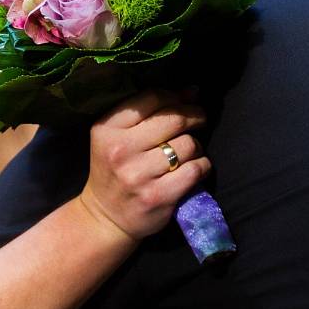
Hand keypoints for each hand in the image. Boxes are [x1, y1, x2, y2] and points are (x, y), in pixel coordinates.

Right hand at [77, 90, 211, 242]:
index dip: (176, 96)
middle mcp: (120, 150)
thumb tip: (192, 91)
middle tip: (199, 119)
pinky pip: (195, 170)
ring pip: (188, 144)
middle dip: (195, 115)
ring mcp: (139, 175)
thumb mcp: (117, 137)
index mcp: (106, 129)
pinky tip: (196, 168)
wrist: (105, 217)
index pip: (152, 98)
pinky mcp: (158, 196)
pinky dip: (203, 166)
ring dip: (197, 145)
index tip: (186, 100)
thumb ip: (149, 112)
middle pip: (174, 119)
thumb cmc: (115, 170)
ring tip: (191, 150)